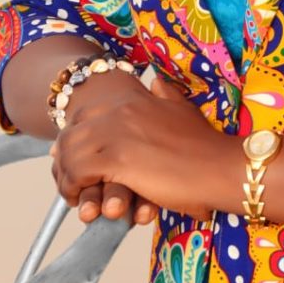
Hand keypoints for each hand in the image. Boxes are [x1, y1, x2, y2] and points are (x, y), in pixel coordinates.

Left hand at [50, 73, 230, 220]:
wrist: (219, 166)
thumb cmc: (205, 146)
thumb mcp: (183, 110)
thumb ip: (166, 94)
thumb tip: (155, 81)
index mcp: (134, 101)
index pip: (86, 113)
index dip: (76, 136)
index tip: (75, 156)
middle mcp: (121, 112)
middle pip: (72, 132)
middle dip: (64, 158)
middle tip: (70, 179)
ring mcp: (118, 133)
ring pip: (70, 152)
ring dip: (66, 176)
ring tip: (73, 193)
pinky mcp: (117, 160)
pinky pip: (78, 172)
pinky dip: (73, 188)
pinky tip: (82, 201)